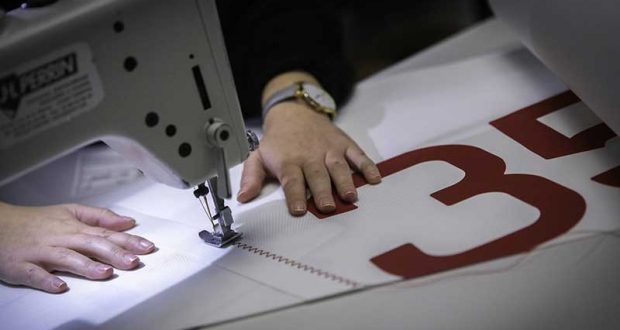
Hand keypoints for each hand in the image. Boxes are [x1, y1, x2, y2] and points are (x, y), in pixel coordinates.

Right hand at [0, 202, 154, 292]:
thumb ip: (100, 217)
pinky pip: (35, 274)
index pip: (106, 234)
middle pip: (91, 245)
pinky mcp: (23, 266)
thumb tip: (127, 222)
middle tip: (134, 261)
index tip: (147, 247)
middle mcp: (62, 239)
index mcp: (75, 228)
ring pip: (67, 259)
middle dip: (114, 253)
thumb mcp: (70, 211)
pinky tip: (60, 286)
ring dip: (86, 266)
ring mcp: (43, 253)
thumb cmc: (36, 221)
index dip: (128, 240)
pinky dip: (47, 280)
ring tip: (105, 272)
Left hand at [237, 102, 380, 214]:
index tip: (299, 211)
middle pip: (317, 175)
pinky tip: (375, 179)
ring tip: (350, 197)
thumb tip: (243, 198)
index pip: (291, 180)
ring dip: (345, 181)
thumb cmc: (278, 142)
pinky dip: (367, 166)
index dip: (295, 195)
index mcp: (288, 161)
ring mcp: (329, 148)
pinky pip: (357, 155)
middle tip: (328, 207)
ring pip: (338, 166)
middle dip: (322, 192)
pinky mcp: (344, 143)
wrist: (294, 112)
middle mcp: (310, 155)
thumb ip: (251, 177)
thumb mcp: (258, 156)